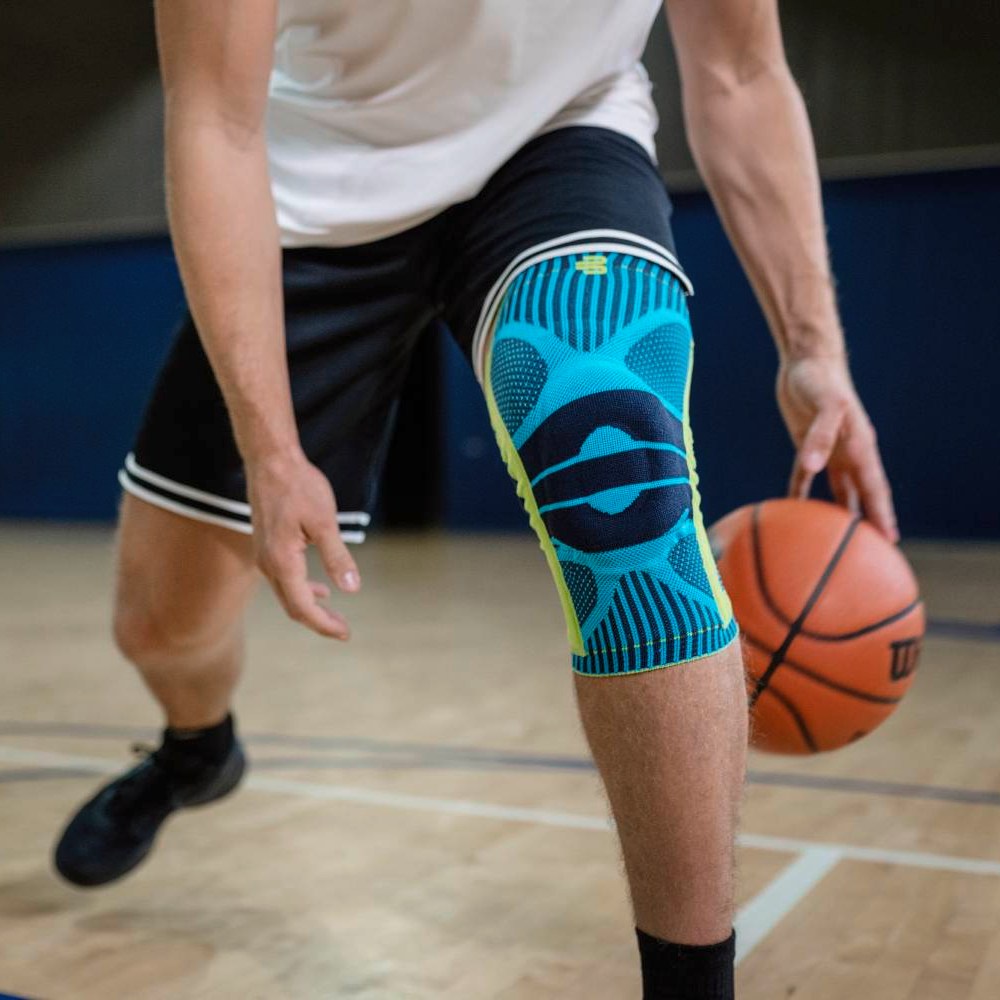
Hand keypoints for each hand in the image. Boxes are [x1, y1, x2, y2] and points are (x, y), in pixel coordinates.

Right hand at [247, 451, 359, 637]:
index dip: (324, 624)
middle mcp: (268, 564)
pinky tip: (320, 589)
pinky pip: (283, 580)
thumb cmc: (300, 487)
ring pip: (287, 594)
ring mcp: (264, 556)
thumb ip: (337, 557)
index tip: (345, 634)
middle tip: (344, 631)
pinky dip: (301, 590)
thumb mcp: (325, 522)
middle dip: (318, 621)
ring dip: (310, 607)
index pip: (303, 606)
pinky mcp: (266, 547)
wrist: (271, 461)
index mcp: (283, 561)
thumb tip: (352, 589)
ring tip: (334, 616)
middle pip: (293, 606)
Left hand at [776, 355, 897, 541]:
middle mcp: (849, 452)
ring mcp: (828, 450)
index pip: (874, 489)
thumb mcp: (825, 407)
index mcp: (860, 447)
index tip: (890, 541)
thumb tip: (814, 469)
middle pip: (862, 495)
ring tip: (842, 539)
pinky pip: (804, 477)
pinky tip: (795, 511)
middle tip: (873, 551)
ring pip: (838, 490)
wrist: (807, 360)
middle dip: (869, 521)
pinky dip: (800, 493)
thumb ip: (820, 437)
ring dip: (840, 512)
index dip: (882, 515)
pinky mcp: (807, 444)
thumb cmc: (820, 380)